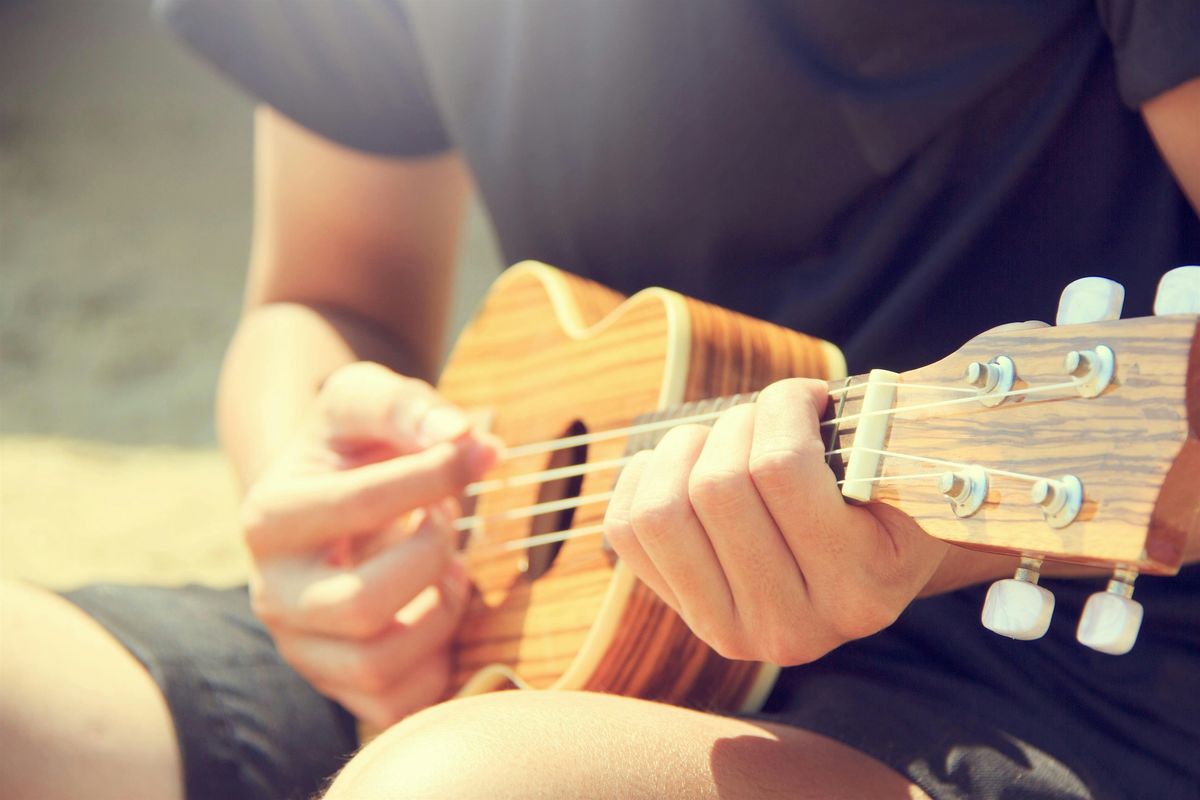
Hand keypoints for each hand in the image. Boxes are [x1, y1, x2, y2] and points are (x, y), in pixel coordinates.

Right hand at [240, 362, 500, 728]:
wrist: (330, 494)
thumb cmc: (354, 446)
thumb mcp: (366, 401)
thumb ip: (406, 405)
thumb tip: (461, 435)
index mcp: (269, 518)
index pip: (357, 506)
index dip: (434, 475)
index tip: (478, 451)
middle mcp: (271, 594)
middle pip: (362, 606)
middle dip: (431, 557)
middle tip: (448, 522)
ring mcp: (303, 648)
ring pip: (379, 665)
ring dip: (441, 612)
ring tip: (450, 567)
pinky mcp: (339, 685)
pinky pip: (398, 704)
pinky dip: (438, 661)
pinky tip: (440, 609)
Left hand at [603, 378, 946, 665]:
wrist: (874, 568)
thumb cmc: (889, 499)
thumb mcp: (906, 472)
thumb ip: (875, 436)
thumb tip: (801, 396)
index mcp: (862, 591)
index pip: (781, 468)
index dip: (783, 405)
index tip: (807, 393)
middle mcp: (797, 629)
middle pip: (718, 487)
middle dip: (738, 423)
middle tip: (766, 416)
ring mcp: (733, 631)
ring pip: (663, 511)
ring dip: (685, 449)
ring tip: (721, 437)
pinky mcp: (687, 617)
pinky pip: (627, 530)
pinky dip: (644, 477)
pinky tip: (684, 464)